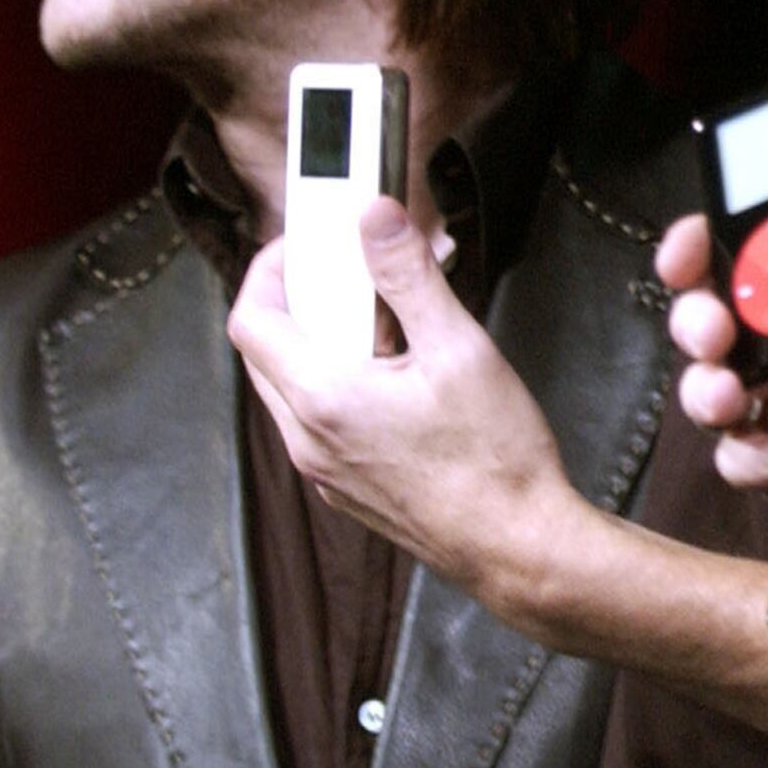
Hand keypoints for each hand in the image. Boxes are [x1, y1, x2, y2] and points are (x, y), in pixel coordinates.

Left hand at [228, 201, 595, 630]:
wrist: (518, 550)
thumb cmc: (494, 463)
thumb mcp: (459, 349)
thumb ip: (409, 277)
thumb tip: (377, 218)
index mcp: (323, 400)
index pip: (250, 319)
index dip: (269, 269)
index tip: (307, 245)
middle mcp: (308, 440)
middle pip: (263, 352)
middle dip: (295, 301)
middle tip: (347, 273)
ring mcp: (324, 470)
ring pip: (290, 389)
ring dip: (318, 344)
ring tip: (383, 322)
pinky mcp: (347, 488)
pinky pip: (317, 423)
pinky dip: (337, 385)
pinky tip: (396, 375)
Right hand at [658, 171, 767, 576]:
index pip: (747, 250)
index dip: (703, 240)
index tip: (689, 244)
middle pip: (711, 317)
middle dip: (693, 316)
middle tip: (711, 328)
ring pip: (708, 388)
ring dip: (702, 386)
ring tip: (728, 395)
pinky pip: (740, 461)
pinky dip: (748, 457)